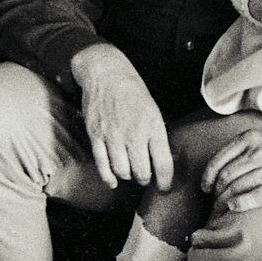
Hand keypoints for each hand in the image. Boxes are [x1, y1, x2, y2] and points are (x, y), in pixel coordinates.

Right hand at [70, 43, 173, 190]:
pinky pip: (102, 165)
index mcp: (153, 126)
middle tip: (146, 177)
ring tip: (130, 173)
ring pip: (122, 172)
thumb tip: (165, 160)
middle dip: (145, 179)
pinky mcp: (96, 136)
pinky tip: (113, 181)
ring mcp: (113, 136)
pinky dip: (108, 178)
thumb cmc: (132, 91)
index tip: (165, 187)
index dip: (166, 182)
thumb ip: (158, 135)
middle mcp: (134, 134)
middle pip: (142, 173)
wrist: (105, 73)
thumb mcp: (153, 110)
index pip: (163, 165)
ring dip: (128, 177)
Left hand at [203, 129, 261, 214]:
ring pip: (237, 187)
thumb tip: (228, 168)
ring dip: (225, 201)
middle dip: (216, 193)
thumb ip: (248, 150)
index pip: (219, 160)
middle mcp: (258, 152)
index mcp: (251, 139)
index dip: (208, 177)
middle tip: (213, 204)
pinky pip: (255, 196)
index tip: (205, 188)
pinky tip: (234, 209)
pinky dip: (241, 203)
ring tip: (221, 212)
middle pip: (226, 176)